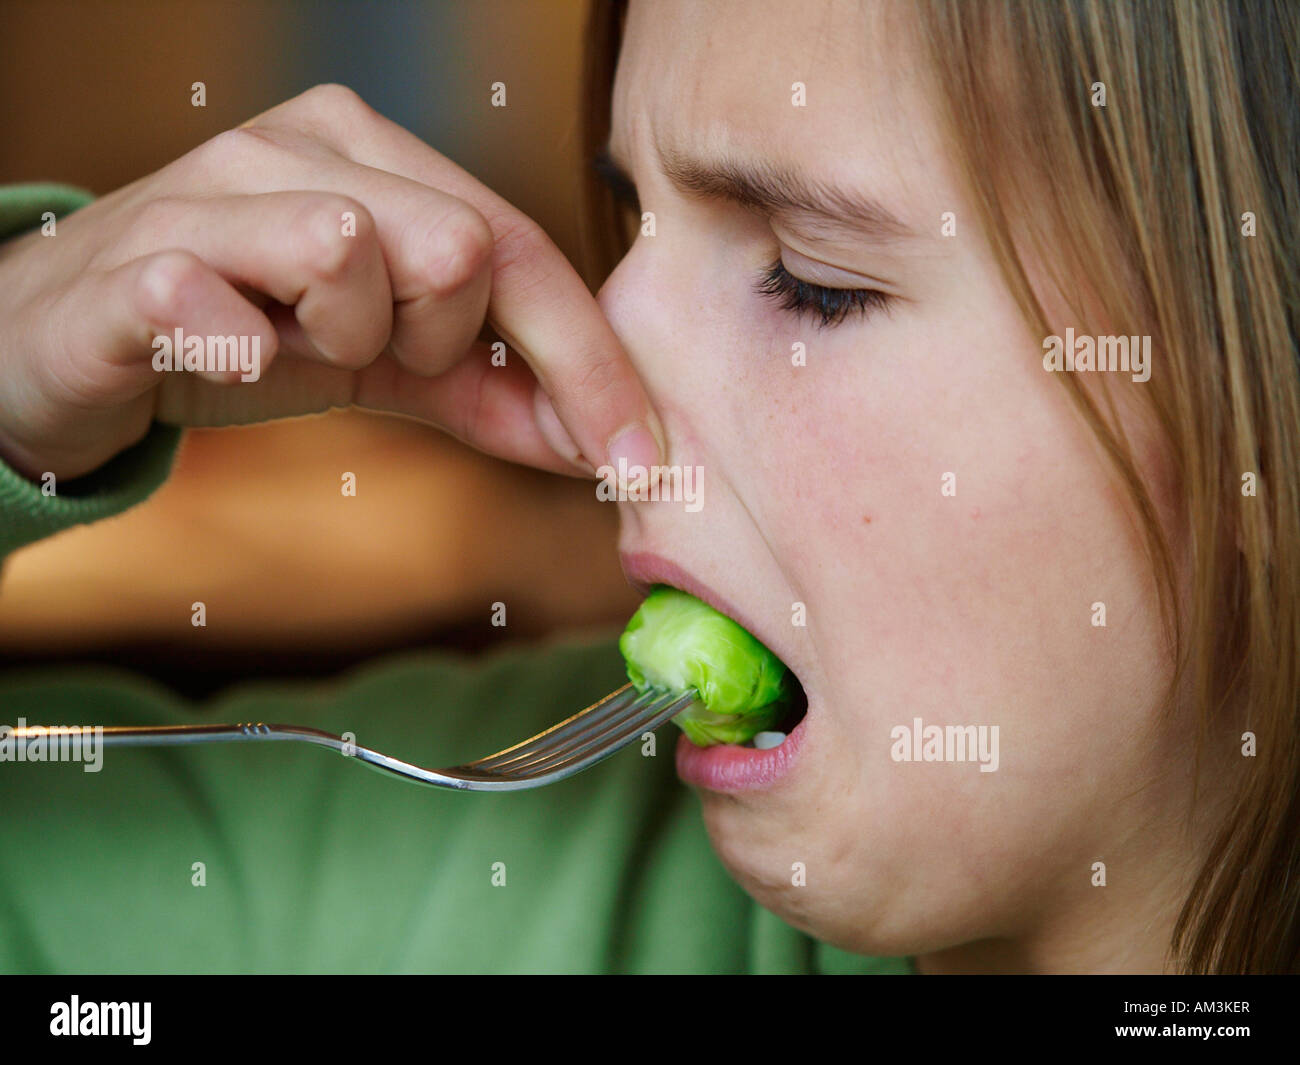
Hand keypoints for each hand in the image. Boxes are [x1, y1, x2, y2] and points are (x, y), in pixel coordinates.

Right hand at [0, 84, 661, 482]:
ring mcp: (212, 190)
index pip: (519, 248)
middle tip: (367, 354)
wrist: (75, 349)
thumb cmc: (244, 334)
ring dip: (345, 341)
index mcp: (375, 158)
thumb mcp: (387, 364)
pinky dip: (244, 346)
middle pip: (458, 244)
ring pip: (352, 251)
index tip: (641, 466)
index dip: (591, 364)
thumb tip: (610, 448)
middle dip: (439, 343)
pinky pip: (217, 294)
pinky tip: (231, 353)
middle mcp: (301, 148)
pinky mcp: (136, 261)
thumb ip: (494, 392)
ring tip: (287, 344)